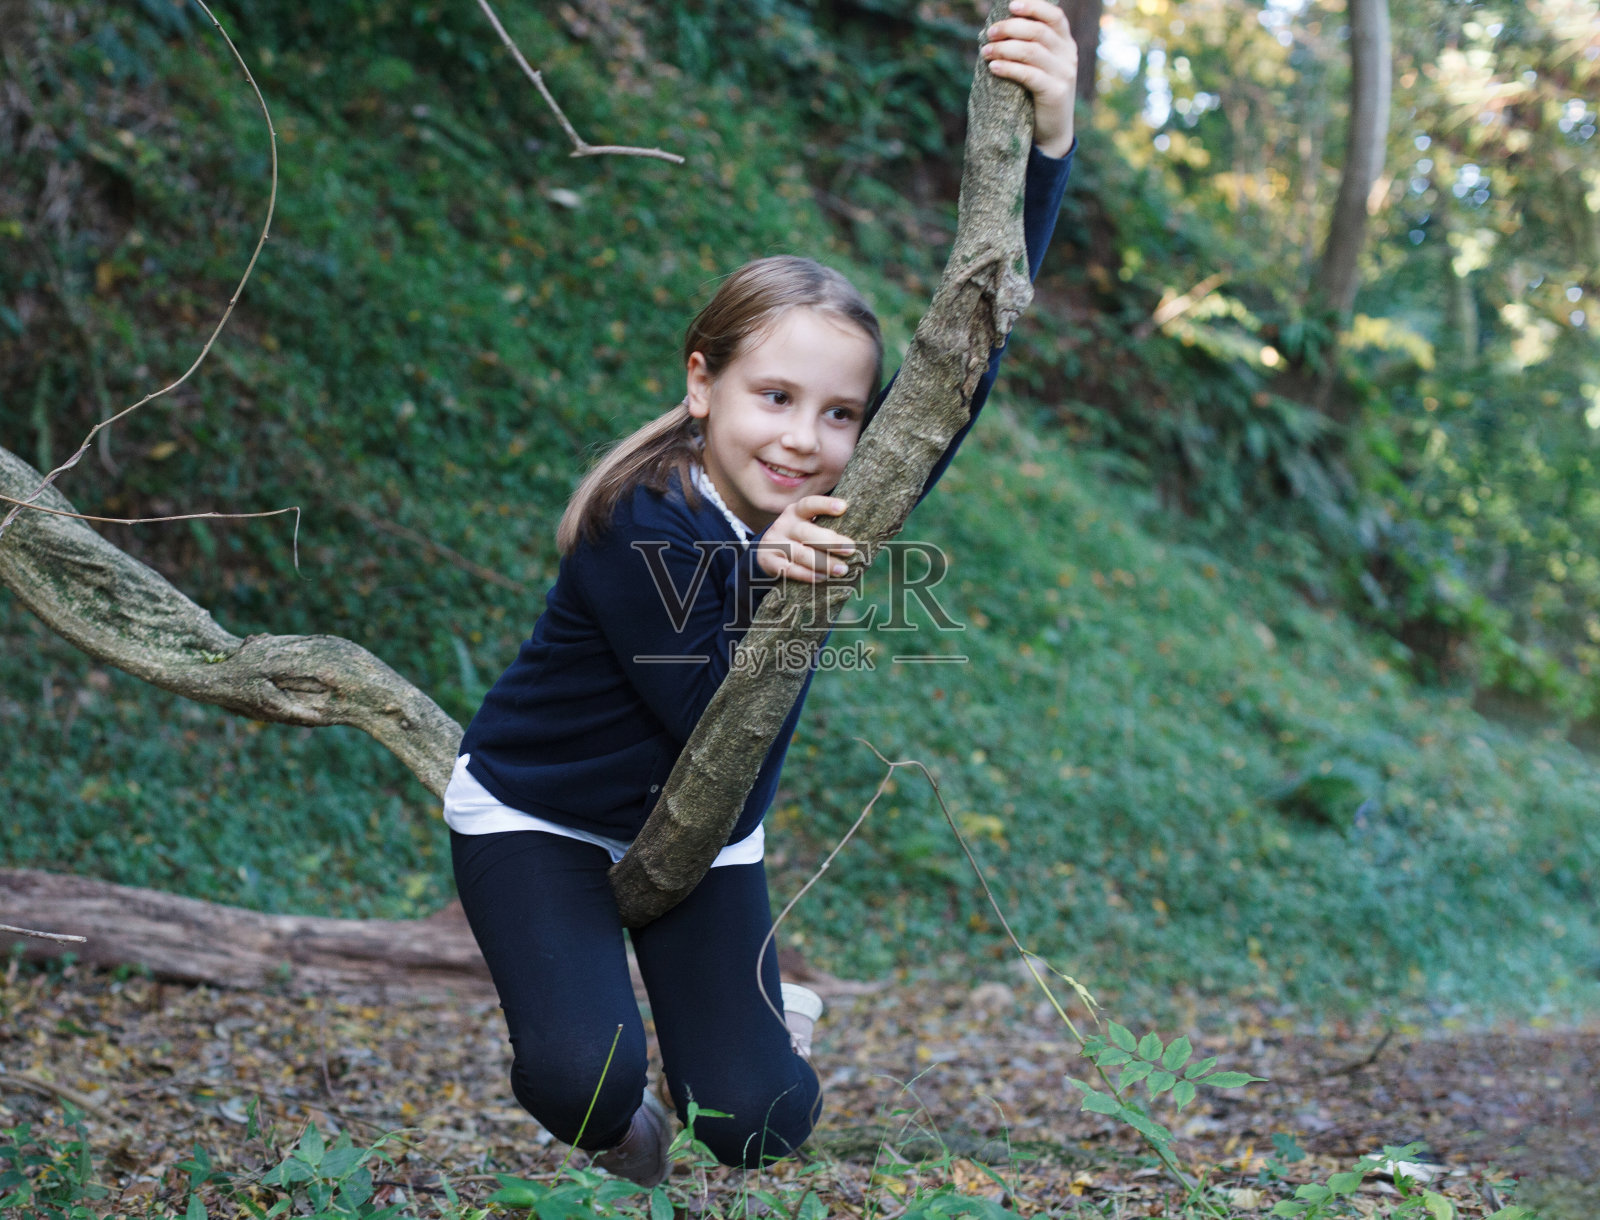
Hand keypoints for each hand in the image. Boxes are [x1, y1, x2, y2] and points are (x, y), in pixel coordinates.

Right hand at [757, 496, 855, 583]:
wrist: (766, 553)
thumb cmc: (798, 538)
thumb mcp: (806, 525)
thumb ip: (825, 526)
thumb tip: (860, 533)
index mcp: (795, 512)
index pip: (809, 504)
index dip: (825, 505)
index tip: (844, 507)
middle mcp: (784, 525)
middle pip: (806, 532)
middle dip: (831, 541)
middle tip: (851, 548)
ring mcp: (774, 543)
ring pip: (800, 553)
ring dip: (823, 562)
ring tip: (842, 569)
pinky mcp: (769, 562)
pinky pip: (789, 570)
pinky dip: (807, 575)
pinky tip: (823, 578)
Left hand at [981, 0, 1077, 158]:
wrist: (1053, 131)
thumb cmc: (1038, 95)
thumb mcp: (1039, 67)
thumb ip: (1028, 47)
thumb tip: (995, 30)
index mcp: (1066, 43)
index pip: (1054, 16)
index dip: (1033, 7)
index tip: (1010, 6)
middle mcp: (1068, 55)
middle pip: (1038, 31)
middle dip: (1010, 28)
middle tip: (990, 33)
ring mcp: (1064, 74)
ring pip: (1031, 51)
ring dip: (1005, 48)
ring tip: (986, 52)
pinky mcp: (1055, 92)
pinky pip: (1029, 75)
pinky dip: (1009, 68)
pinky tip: (993, 67)